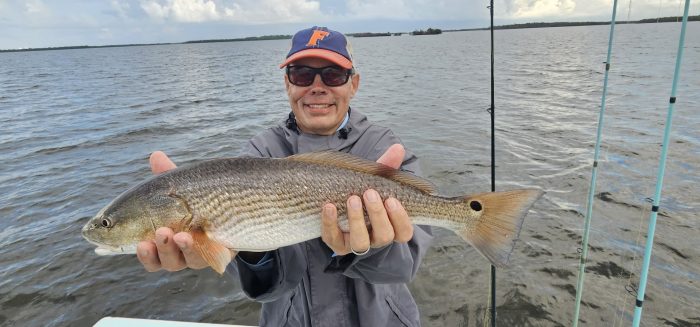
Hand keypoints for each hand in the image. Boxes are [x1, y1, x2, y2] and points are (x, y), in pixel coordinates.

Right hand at [136, 151, 211, 271]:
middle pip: (161, 261)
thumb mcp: (182, 187)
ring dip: (175, 248)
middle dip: (157, 249)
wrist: (234, 205)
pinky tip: (193, 237)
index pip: (145, 252)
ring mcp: (196, 255)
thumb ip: (168, 175)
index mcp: (161, 240)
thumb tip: (156, 155)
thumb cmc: (199, 198)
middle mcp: (177, 253)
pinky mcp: (216, 254)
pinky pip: (206, 259)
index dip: (134, 252)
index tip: (125, 244)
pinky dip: (197, 249)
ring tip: (175, 234)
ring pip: (182, 261)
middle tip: (155, 234)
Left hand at [321, 144, 414, 255]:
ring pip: (361, 243)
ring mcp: (355, 242)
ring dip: (357, 221)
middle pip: (384, 237)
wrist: (336, 200)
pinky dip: (330, 222)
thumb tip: (398, 148)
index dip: (400, 219)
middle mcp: (376, 238)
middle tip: (370, 193)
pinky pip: (333, 238)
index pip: (404, 232)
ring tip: (352, 199)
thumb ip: (387, 167)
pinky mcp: (336, 243)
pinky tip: (329, 206)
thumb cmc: (362, 192)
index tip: (392, 199)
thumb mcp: (375, 180)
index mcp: (391, 226)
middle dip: (377, 215)